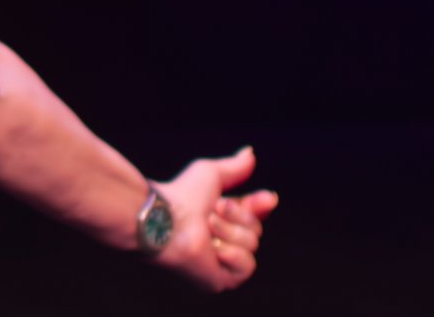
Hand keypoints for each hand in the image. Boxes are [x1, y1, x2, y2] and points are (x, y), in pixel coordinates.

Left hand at [149, 146, 278, 291]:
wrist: (165, 219)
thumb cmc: (182, 195)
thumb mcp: (211, 174)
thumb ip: (233, 168)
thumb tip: (250, 153)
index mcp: (220, 218)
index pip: (253, 215)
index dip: (260, 206)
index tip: (268, 198)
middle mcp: (221, 241)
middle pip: (256, 229)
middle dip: (238, 216)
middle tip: (212, 211)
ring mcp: (220, 262)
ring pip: (252, 246)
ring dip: (230, 233)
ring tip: (206, 229)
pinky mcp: (219, 280)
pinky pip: (247, 267)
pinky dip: (233, 256)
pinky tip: (214, 251)